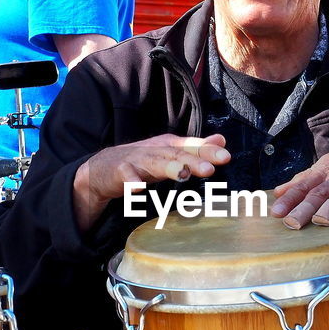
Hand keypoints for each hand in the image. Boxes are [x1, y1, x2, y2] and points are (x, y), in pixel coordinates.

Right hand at [74, 134, 230, 230]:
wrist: (102, 168)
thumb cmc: (143, 162)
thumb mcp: (171, 154)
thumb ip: (195, 149)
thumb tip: (222, 140)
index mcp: (169, 146)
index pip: (191, 146)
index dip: (208, 150)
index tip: (226, 156)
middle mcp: (155, 150)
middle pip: (175, 154)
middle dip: (192, 160)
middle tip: (210, 169)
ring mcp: (136, 160)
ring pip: (153, 162)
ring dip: (168, 167)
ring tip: (182, 174)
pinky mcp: (118, 172)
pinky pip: (125, 176)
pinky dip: (131, 181)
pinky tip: (138, 189)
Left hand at [270, 139, 328, 228]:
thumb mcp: (326, 169)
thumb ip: (303, 181)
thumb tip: (278, 192)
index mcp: (324, 173)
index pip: (303, 185)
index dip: (289, 198)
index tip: (275, 213)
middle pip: (319, 193)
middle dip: (304, 208)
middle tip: (292, 223)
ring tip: (322, 221)